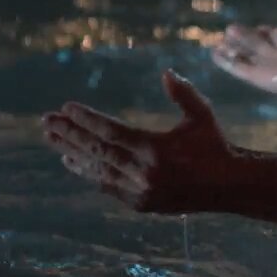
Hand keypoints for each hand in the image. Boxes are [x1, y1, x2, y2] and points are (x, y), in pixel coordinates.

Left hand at [42, 70, 234, 214]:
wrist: (229, 187)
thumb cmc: (214, 145)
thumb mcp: (202, 115)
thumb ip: (183, 93)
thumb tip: (166, 72)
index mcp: (156, 149)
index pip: (110, 132)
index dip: (86, 120)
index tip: (66, 108)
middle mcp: (144, 173)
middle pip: (97, 151)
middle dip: (69, 134)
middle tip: (46, 121)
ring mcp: (140, 191)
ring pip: (97, 170)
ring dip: (72, 153)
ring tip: (52, 138)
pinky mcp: (141, 203)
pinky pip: (107, 185)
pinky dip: (88, 172)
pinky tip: (71, 160)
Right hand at [213, 0, 276, 96]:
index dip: (268, 33)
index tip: (261, 26)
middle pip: (258, 48)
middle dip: (246, 39)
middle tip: (231, 30)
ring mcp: (266, 69)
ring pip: (246, 58)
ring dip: (233, 50)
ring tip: (219, 43)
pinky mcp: (255, 77)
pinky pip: (237, 68)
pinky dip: (225, 61)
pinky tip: (214, 53)